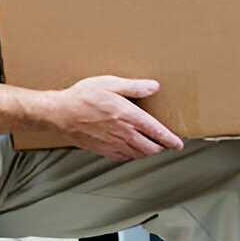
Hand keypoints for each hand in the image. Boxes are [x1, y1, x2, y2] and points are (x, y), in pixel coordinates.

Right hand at [44, 75, 184, 160]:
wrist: (61, 113)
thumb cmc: (84, 96)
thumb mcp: (110, 83)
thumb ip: (134, 87)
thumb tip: (154, 86)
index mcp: (128, 116)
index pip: (156, 131)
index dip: (169, 139)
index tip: (178, 143)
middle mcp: (124, 133)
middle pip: (150, 147)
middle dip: (161, 147)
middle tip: (166, 145)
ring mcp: (113, 144)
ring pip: (138, 154)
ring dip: (148, 153)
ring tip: (152, 148)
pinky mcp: (103, 150)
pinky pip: (124, 157)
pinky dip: (133, 156)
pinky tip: (132, 151)